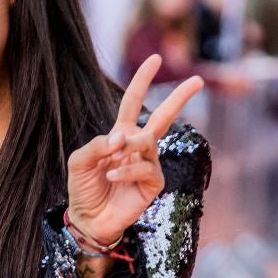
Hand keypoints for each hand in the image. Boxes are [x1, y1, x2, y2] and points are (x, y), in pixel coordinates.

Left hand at [65, 55, 201, 244]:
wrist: (88, 219)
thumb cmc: (83, 188)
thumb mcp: (79, 161)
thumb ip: (97, 144)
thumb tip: (122, 137)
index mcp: (121, 135)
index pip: (133, 102)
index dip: (142, 80)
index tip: (156, 58)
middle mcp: (138, 147)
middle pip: (163, 117)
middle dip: (180, 97)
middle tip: (198, 79)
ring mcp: (148, 165)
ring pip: (147, 143)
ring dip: (129, 148)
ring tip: (111, 162)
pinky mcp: (153, 184)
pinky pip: (145, 168)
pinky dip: (127, 170)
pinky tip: (112, 176)